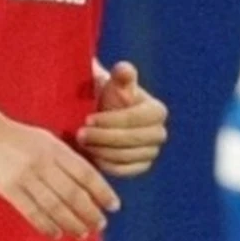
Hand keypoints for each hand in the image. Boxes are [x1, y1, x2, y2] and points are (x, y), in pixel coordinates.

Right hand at [0, 115, 120, 239]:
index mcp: (56, 149)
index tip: (114, 206)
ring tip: (82, 233)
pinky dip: (46, 225)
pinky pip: (31, 211)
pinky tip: (56, 234)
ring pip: (54, 206)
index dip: (103, 191)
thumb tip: (91, 184)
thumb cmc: (20, 139)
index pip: (86, 173)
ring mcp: (26, 177)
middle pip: (73, 193)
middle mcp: (44, 163)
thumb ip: (67, 159)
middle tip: (100, 224)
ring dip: (71, 223)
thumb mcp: (48, 141)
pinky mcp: (9, 189)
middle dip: (90, 212)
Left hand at [76, 61, 168, 177]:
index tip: (87, 118)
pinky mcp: (140, 167)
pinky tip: (90, 155)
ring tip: (82, 143)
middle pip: (133, 140)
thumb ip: (121, 76)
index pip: (136, 119)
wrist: (103, 115)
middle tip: (80, 134)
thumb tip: (124, 70)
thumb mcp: (113, 83)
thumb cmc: (108, 96)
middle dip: (104, 137)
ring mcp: (151, 152)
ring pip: (127, 156)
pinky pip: (124, 171)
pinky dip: (106, 164)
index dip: (111, 120)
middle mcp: (159, 133)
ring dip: (102, 151)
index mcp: (157, 111)